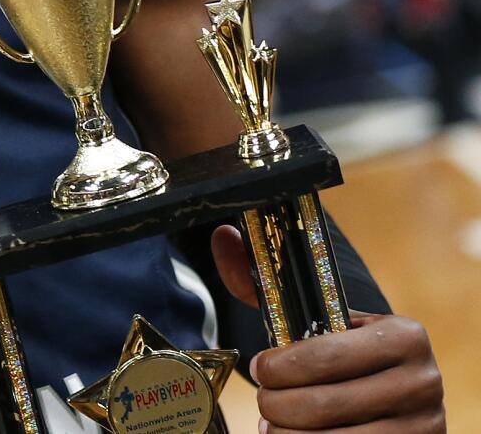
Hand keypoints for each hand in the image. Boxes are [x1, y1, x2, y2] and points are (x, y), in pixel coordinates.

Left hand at [210, 225, 444, 432]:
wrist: (399, 386)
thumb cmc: (349, 350)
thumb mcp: (321, 317)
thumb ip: (270, 283)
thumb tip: (225, 238)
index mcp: (403, 334)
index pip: (324, 355)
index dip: (278, 366)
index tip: (257, 367)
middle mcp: (423, 380)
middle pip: (326, 404)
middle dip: (277, 403)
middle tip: (262, 400)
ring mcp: (425, 423)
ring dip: (289, 433)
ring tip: (272, 422)